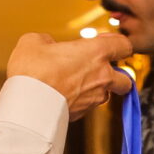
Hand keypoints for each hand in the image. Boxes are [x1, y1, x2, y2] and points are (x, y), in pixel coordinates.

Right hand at [6, 31, 134, 118]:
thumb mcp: (33, 42)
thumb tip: (47, 45)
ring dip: (98, 90)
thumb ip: (47, 40)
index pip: (124, 45)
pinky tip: (64, 97)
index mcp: (96, 52)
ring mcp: (95, 97)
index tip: (109, 43)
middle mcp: (102, 76)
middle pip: (126, 79)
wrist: (28, 105)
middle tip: (103, 71)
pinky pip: (88, 106)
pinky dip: (81, 102)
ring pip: (106, 95)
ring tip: (78, 85)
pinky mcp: (83, 113)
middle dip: (119, 76)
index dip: (118, 44)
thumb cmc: (33, 71)